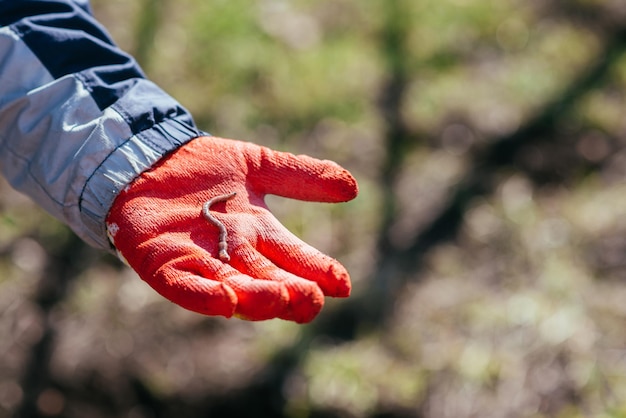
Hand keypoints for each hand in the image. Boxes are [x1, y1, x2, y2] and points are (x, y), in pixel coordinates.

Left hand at [106, 136, 357, 322]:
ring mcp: (200, 261)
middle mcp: (234, 254)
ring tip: (280, 300)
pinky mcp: (165, 264)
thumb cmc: (205, 166)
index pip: (295, 257)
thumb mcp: (259, 165)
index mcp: (259, 233)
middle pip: (268, 279)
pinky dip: (205, 295)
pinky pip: (186, 286)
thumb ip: (302, 176)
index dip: (318, 271)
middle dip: (291, 292)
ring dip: (257, 298)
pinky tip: (226, 300)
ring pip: (234, 288)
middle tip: (312, 300)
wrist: (149, 157)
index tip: (342, 285)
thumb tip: (353, 188)